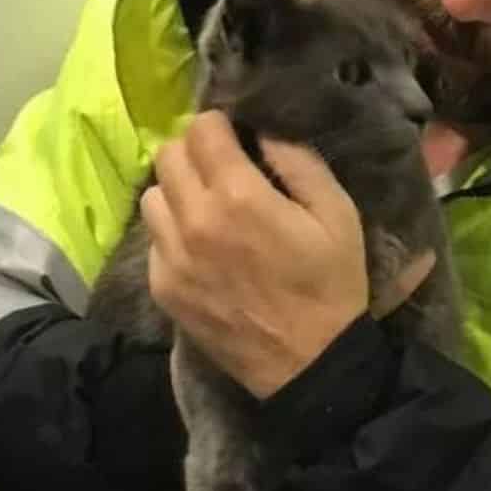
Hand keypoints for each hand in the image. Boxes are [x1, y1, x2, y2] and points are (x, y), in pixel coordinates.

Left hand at [141, 112, 433, 399]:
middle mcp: (194, 221)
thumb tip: (263, 130)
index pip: (202, 130)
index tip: (236, 138)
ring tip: (206, 207)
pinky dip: (173, 233)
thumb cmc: (331, 286)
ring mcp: (173, 258)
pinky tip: (203, 248)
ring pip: (152, 196)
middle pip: (167, 155)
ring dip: (177, 191)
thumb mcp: (338, 214)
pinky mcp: (165, 289)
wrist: (310, 364)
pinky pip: (154, 240)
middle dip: (194, 152)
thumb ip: (299, 161)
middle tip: (220, 168)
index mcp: (238, 196)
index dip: (220, 126)